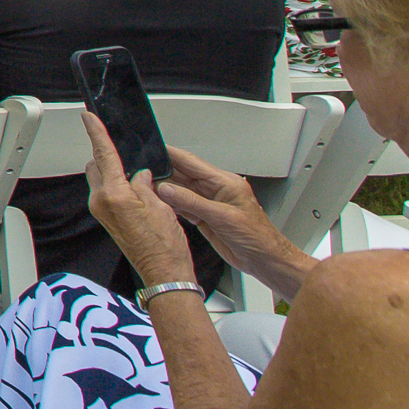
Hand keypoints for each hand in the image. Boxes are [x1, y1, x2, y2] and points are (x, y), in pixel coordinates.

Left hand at [83, 112, 197, 288]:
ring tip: (139, 178)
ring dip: (114, 173)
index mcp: (114, 194)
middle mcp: (102, 202)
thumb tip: (140, 174)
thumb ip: (145, 184)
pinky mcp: (106, 220)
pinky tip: (137, 192)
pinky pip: (107, 194)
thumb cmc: (166, 246)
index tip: (89, 117)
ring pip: (101, 180)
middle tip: (127, 153)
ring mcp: (102, 212)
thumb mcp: (161, 206)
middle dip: (109, 156)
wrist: (164, 273)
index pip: (103, 154)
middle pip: (97, 166)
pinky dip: (118, 187)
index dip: (97, 133)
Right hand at [154, 145, 310, 299]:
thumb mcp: (223, 218)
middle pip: (184, 175)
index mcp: (225, 183)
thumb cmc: (258, 238)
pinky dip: (171, 204)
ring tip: (145, 187)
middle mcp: (216, 191)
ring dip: (165, 189)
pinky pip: (183, 206)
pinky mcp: (206, 218)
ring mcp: (210, 204)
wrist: (267, 261)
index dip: (171, 154)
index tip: (153, 147)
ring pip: (181, 191)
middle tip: (142, 171)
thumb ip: (192, 202)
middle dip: (164, 172)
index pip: (192, 162)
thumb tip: (167, 189)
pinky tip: (159, 203)